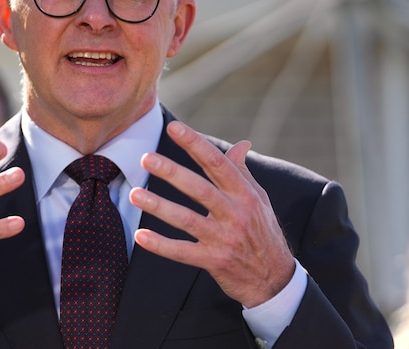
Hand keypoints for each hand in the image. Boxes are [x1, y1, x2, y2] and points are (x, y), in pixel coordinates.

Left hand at [129, 120, 294, 307]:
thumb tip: (241, 144)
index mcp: (245, 195)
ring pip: (187, 219)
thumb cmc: (263, 233)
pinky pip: (183, 252)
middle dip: (171, 172)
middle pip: (199, 189)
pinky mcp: (215, 261)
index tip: (174, 128)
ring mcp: (224, 239)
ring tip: (134, 194)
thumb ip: (243, 173)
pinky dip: (161, 245)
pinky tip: (141, 236)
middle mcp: (235, 214)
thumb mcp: (260, 201)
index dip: (195, 144)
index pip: (217, 163)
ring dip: (158, 206)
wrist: (275, 280)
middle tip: (146, 158)